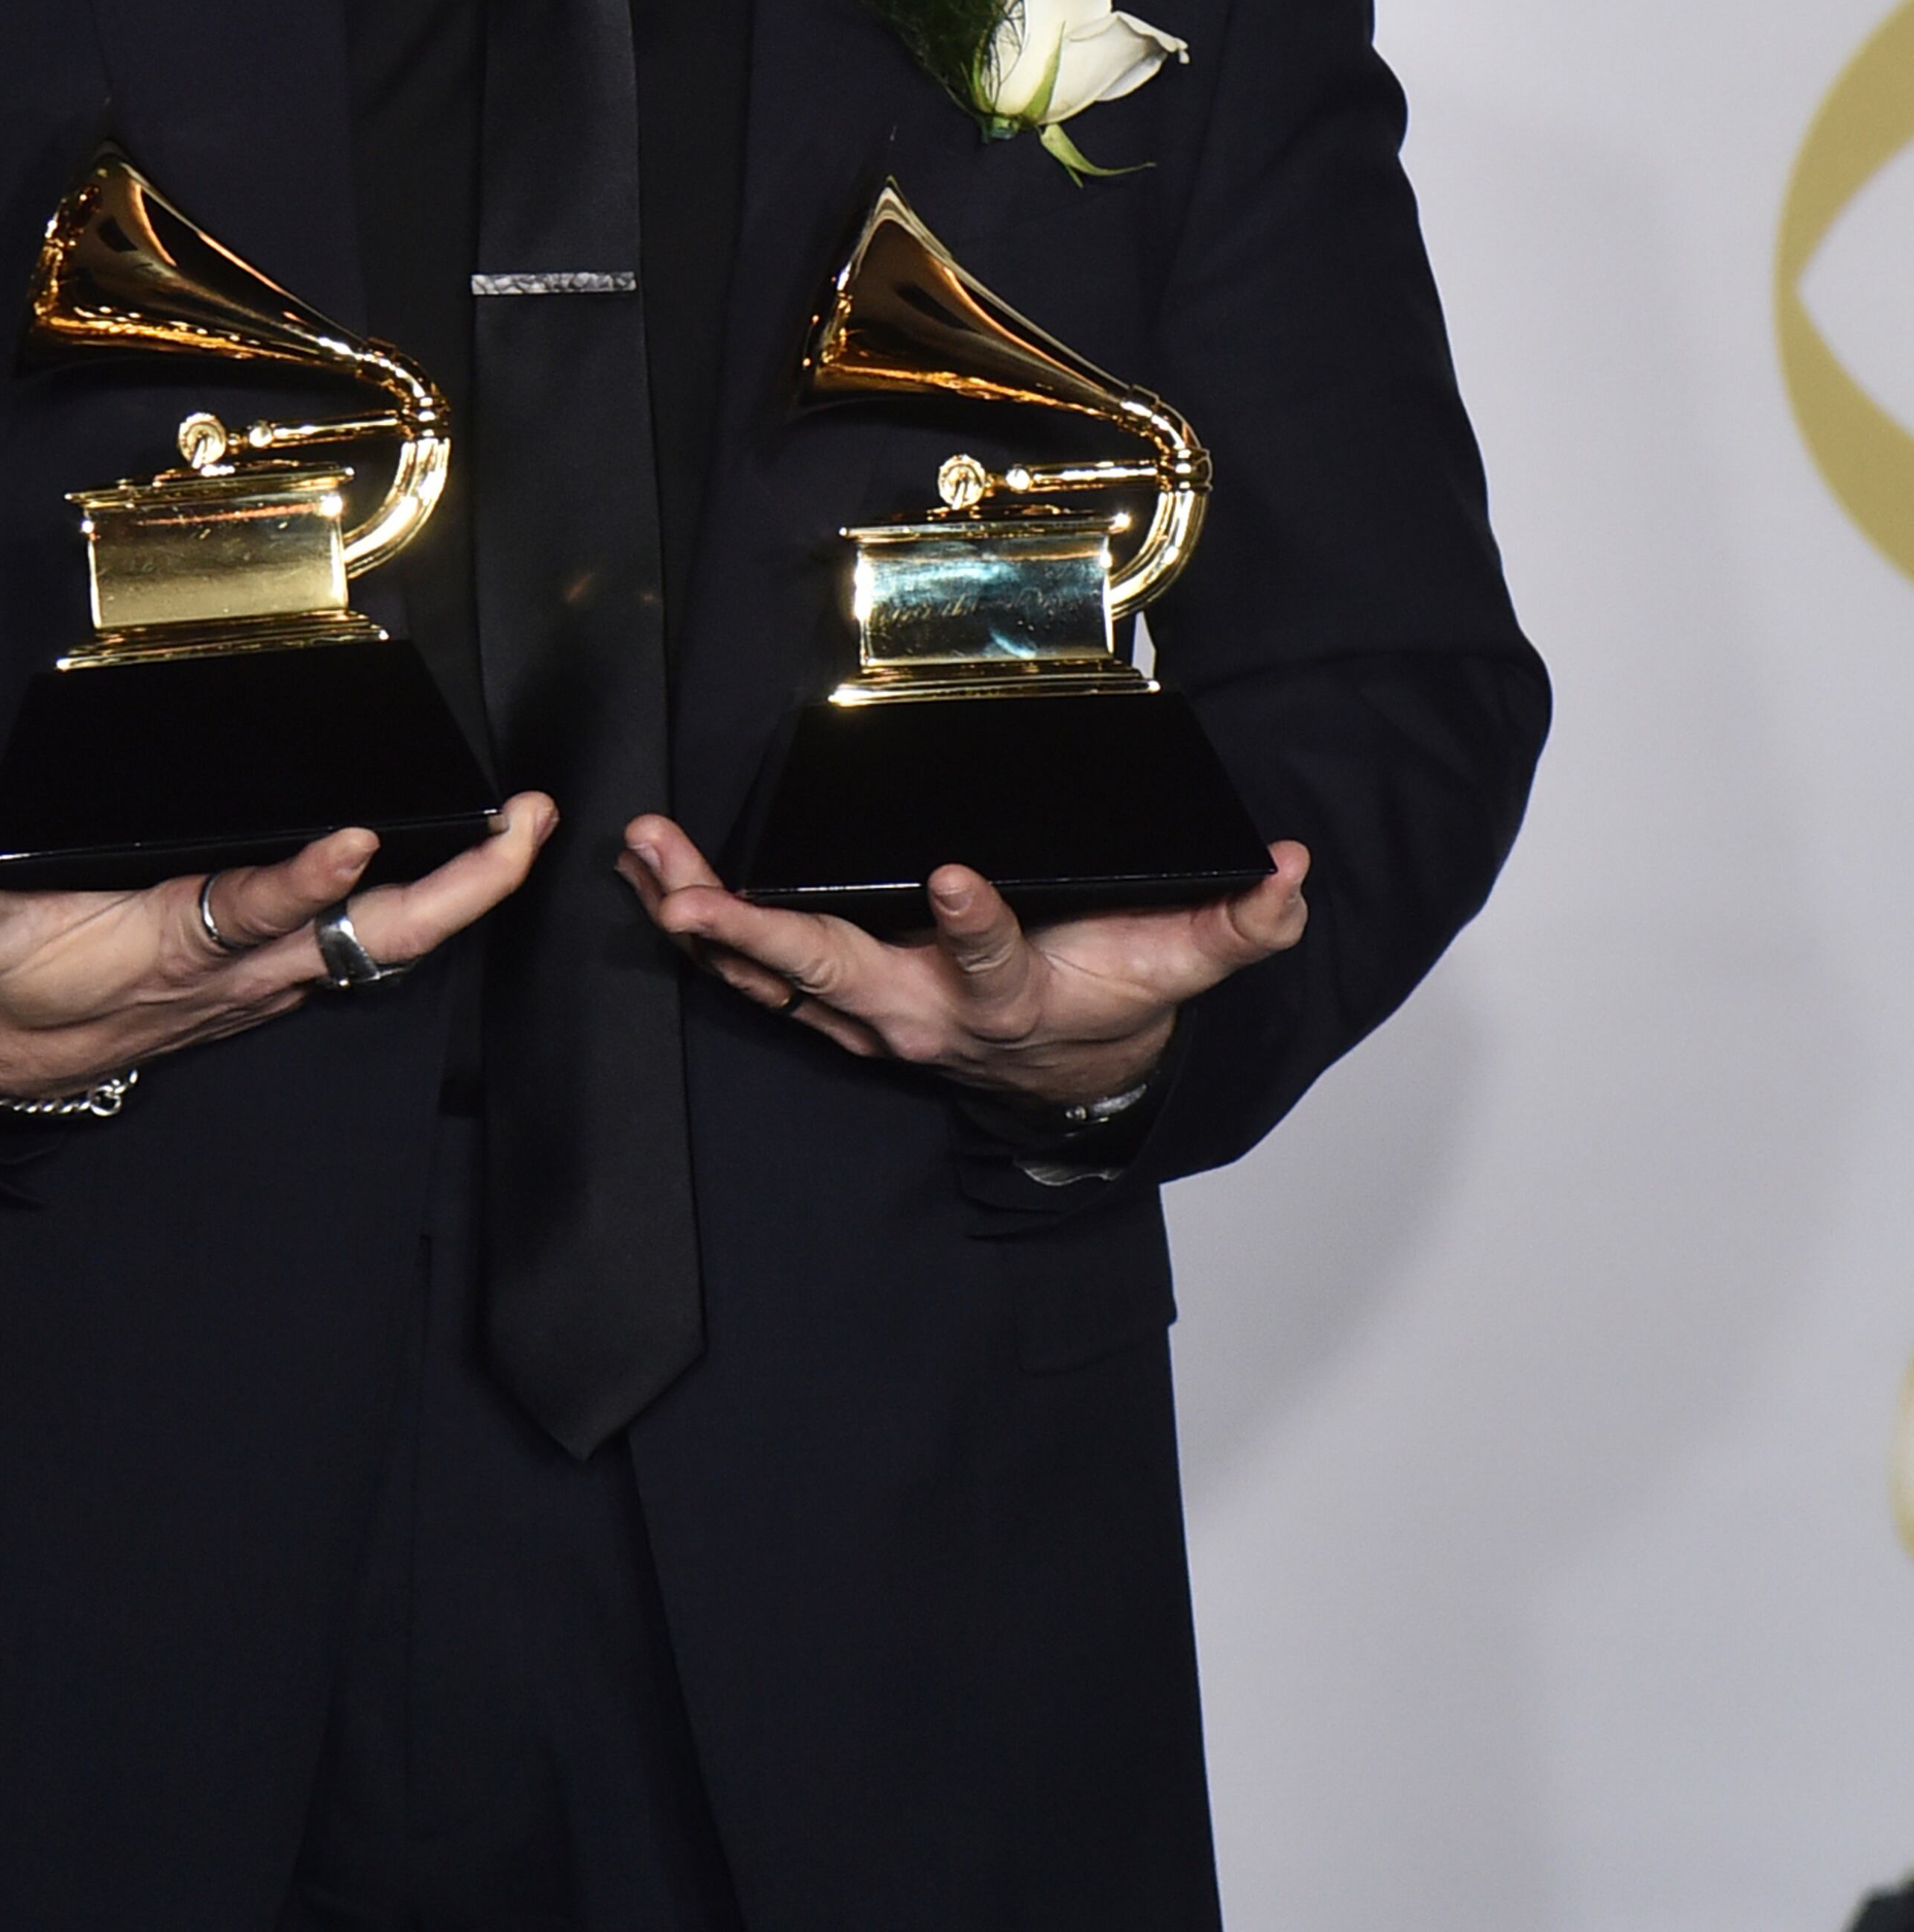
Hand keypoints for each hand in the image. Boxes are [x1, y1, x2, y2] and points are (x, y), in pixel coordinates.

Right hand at [0, 797, 555, 1106]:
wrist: (17, 1061)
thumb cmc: (7, 986)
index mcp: (181, 944)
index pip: (259, 910)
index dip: (308, 879)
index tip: (358, 838)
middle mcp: (248, 966)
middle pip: (378, 935)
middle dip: (462, 887)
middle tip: (524, 824)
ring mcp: (273, 977)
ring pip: (391, 940)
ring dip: (465, 890)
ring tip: (523, 824)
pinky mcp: (278, 975)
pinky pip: (373, 945)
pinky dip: (429, 907)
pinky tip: (469, 861)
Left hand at [617, 816, 1310, 1114]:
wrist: (1073, 1073)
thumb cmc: (1114, 998)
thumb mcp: (1185, 964)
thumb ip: (1238, 922)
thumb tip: (1289, 872)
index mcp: (1005, 1000)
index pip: (987, 964)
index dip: (973, 924)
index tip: (953, 875)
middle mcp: (918, 1013)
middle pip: (827, 972)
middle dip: (753, 930)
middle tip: (687, 890)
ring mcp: (865, 1012)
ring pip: (768, 969)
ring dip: (699, 917)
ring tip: (642, 858)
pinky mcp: (833, 1000)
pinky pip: (751, 968)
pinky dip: (698, 926)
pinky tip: (649, 878)